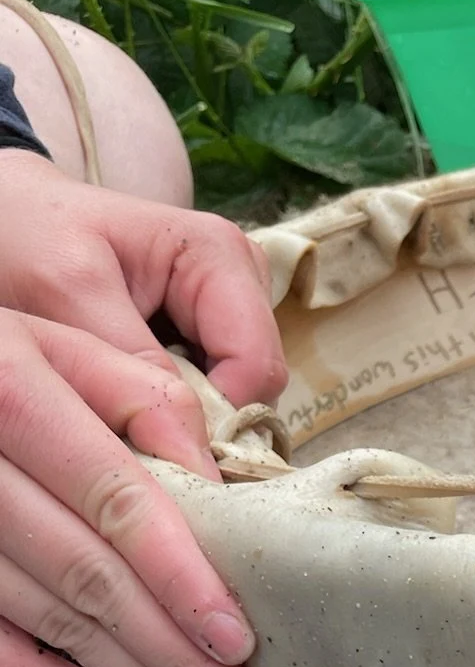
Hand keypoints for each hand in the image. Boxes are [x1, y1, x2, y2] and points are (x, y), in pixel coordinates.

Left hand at [0, 153, 284, 408]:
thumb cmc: (27, 239)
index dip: (219, 417)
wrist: (4, 222)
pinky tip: (132, 394)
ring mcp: (230, 311)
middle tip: (131, 425)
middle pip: (257, 386)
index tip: (158, 443)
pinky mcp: (212, 336)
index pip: (257, 366)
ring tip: (123, 401)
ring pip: (241, 396)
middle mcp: (241, 281)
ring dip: (189, 415)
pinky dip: (178, 408)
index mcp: (219, 255)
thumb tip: (192, 435)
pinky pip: (217, 394)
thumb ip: (134, 358)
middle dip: (205, 418)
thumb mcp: (67, 292)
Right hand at [0, 311, 266, 666]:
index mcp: (15, 394)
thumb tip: (215, 487)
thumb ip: (146, 400)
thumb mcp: (68, 345)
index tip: (238, 641)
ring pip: (51, 623)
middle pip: (88, 579)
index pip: (114, 501)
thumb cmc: (5, 361)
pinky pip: (1, 655)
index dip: (179, 577)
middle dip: (173, 657)